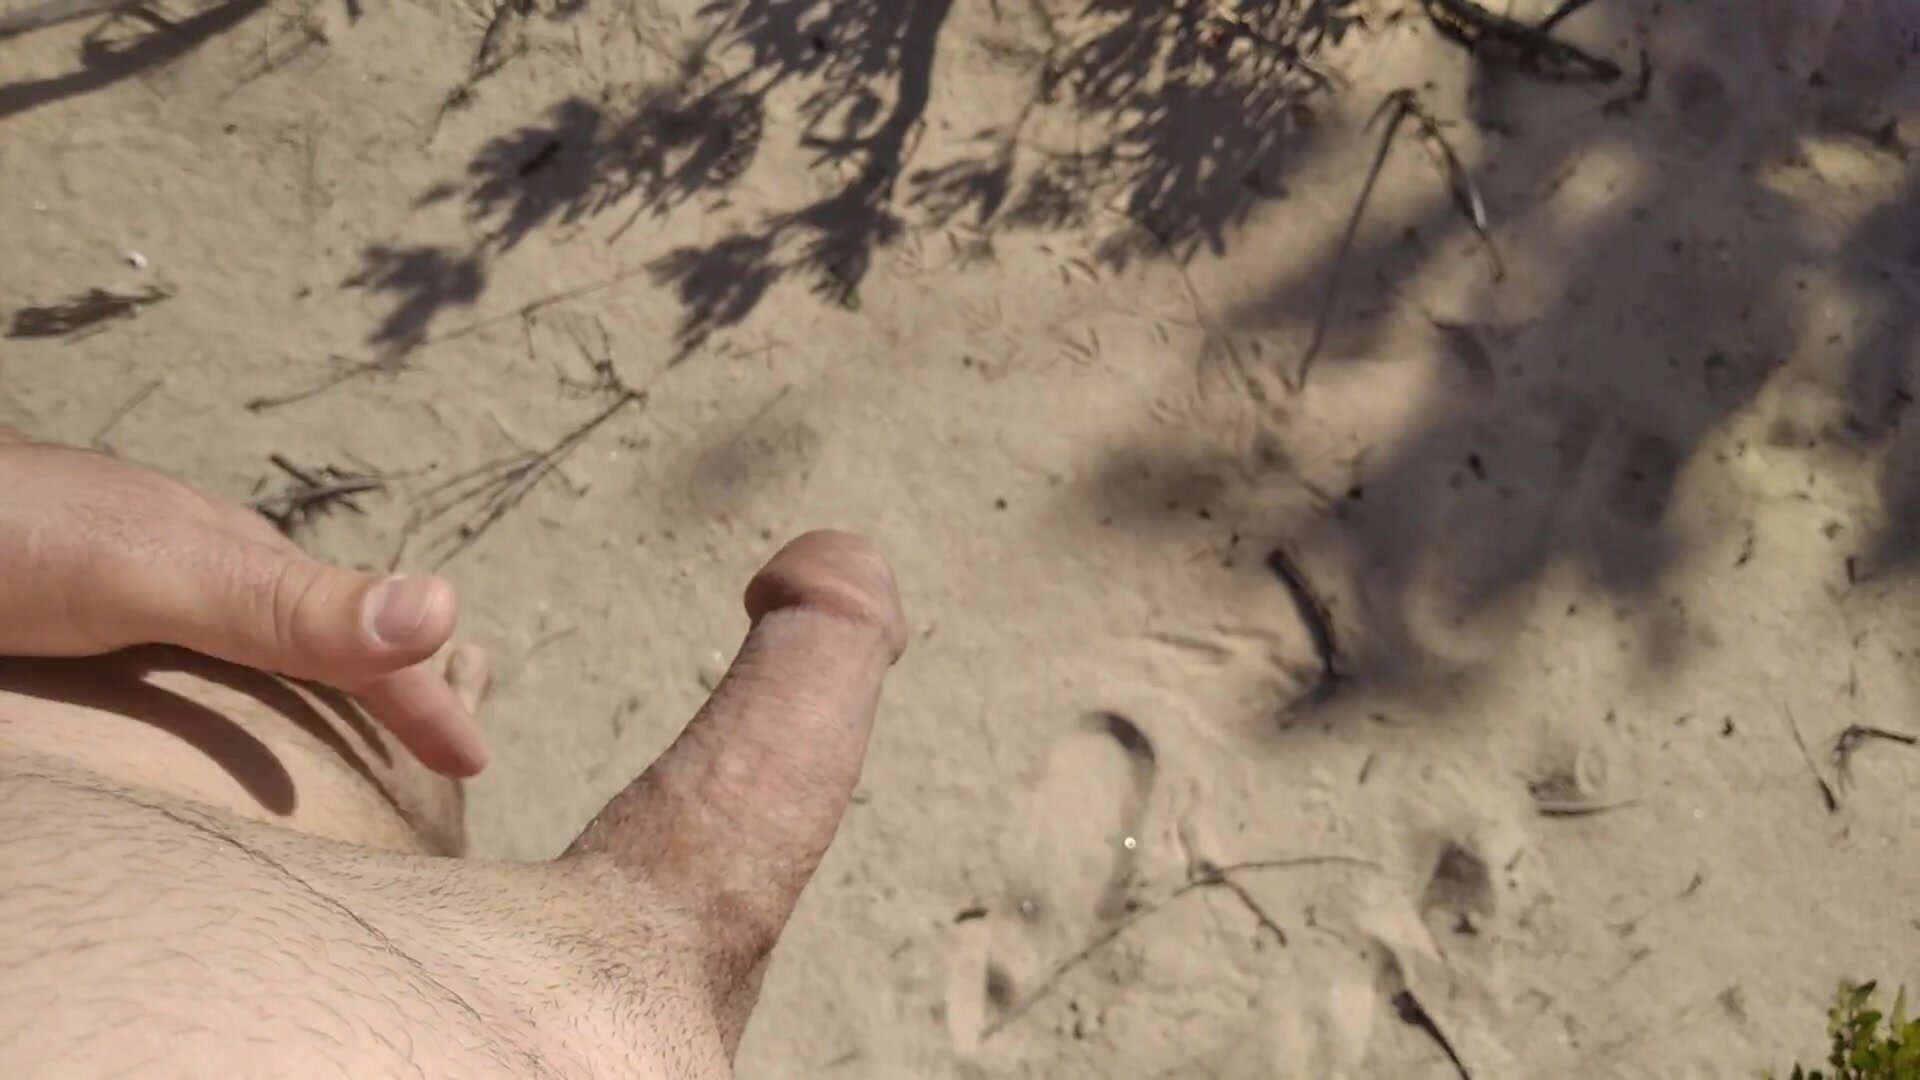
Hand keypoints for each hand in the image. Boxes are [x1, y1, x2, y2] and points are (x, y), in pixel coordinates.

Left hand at [0, 429, 487, 775]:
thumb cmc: (4, 537)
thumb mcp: (157, 571)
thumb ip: (288, 605)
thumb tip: (445, 609)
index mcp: (227, 561)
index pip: (356, 637)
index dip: (418, 698)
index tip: (474, 764)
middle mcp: (183, 579)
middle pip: (308, 641)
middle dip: (376, 689)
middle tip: (428, 751)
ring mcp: (118, 601)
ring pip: (237, 658)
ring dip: (296, 698)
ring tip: (331, 751)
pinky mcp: (58, 635)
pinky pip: (166, 682)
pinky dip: (214, 714)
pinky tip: (191, 734)